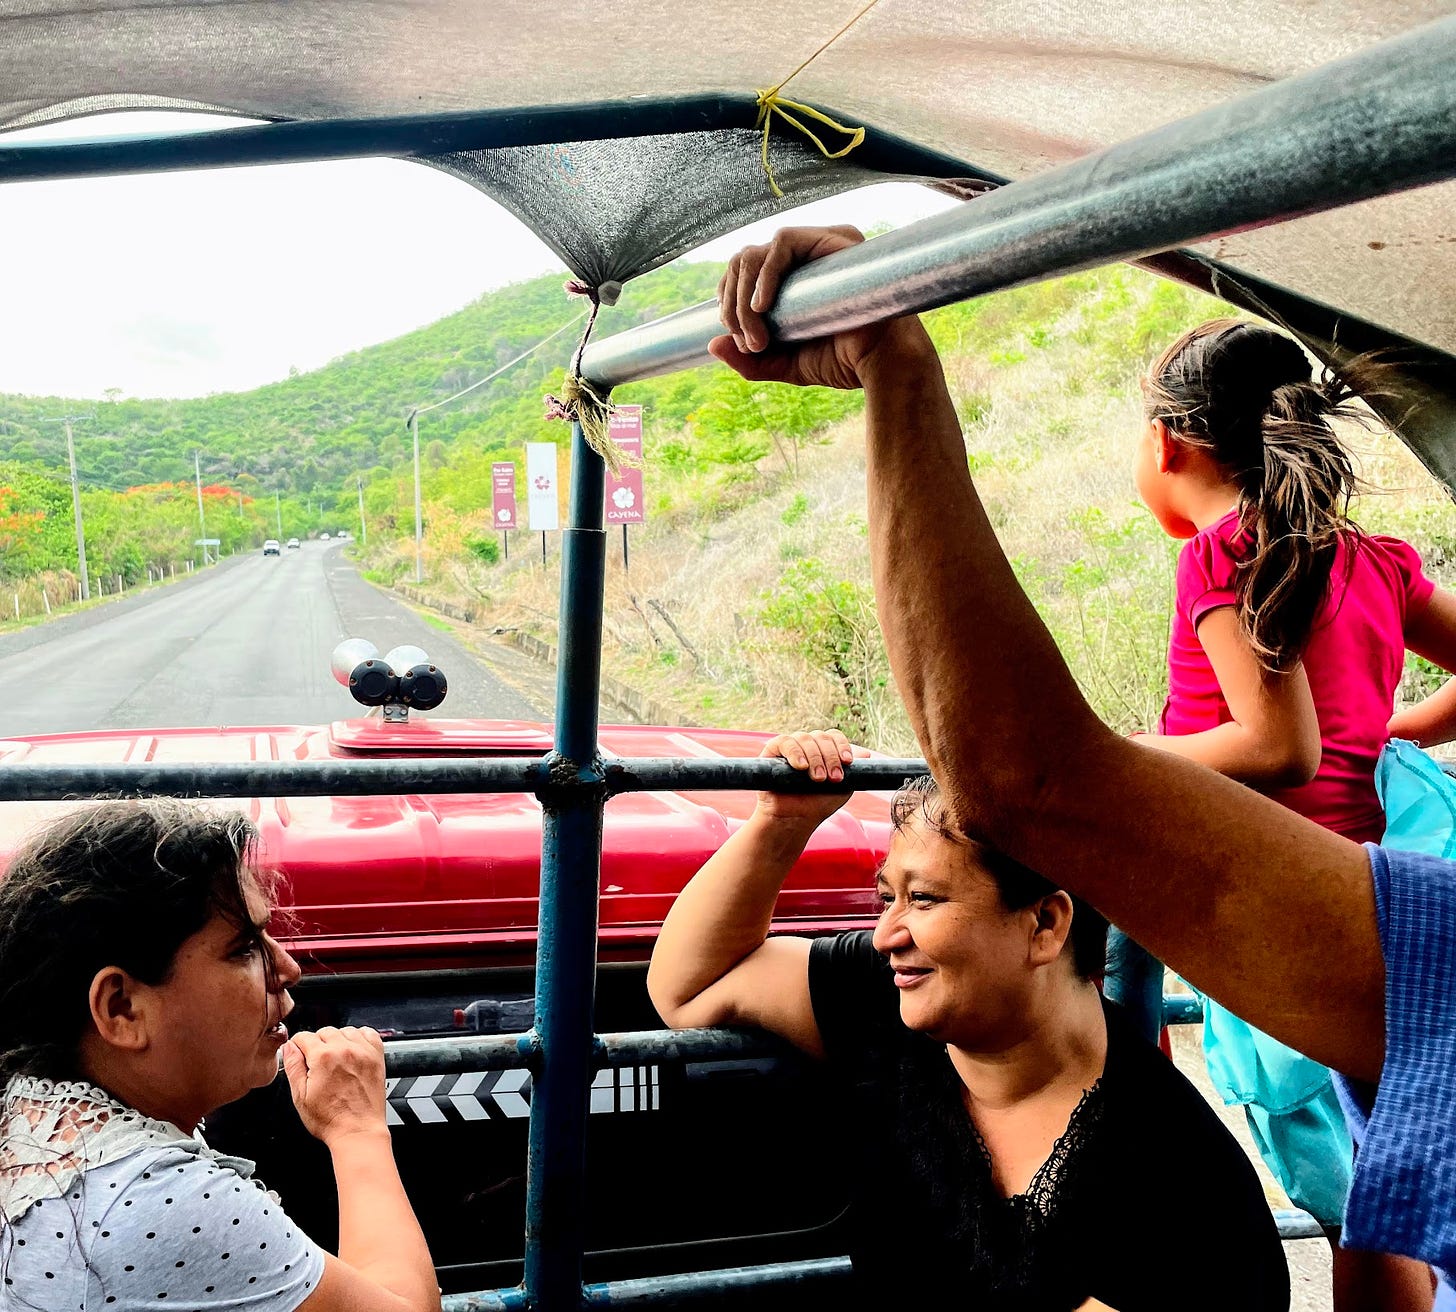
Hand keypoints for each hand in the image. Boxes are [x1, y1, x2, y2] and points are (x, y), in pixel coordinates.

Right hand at [281, 1025, 388, 1148]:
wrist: (358, 1131)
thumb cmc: (331, 1119)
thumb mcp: (300, 1097)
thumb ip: (293, 1067)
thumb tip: (289, 1048)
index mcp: (323, 1057)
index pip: (304, 1036)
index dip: (297, 1047)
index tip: (299, 1055)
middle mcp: (344, 1049)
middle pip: (324, 1031)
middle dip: (316, 1044)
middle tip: (316, 1063)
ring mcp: (363, 1051)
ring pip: (345, 1030)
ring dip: (337, 1040)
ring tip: (334, 1060)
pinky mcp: (376, 1056)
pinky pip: (368, 1033)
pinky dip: (359, 1038)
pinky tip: (353, 1051)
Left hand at [710, 226, 932, 389]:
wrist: (883, 366)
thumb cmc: (843, 362)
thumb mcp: (785, 364)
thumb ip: (750, 359)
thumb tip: (712, 345)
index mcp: (793, 279)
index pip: (743, 273)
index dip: (728, 302)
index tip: (741, 342)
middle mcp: (804, 257)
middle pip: (743, 261)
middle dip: (732, 305)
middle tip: (750, 343)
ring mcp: (818, 244)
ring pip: (756, 253)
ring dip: (744, 298)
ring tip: (758, 335)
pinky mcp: (832, 239)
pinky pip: (782, 242)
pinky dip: (765, 274)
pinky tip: (762, 306)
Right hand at [757, 729, 859, 824]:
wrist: (794, 820)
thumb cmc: (817, 804)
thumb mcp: (842, 788)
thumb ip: (853, 771)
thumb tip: (866, 754)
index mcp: (824, 750)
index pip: (834, 736)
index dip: (842, 746)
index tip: (847, 762)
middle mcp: (807, 746)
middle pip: (821, 736)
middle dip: (830, 757)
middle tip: (832, 779)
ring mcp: (790, 748)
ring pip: (805, 738)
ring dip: (815, 757)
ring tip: (818, 779)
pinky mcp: (772, 752)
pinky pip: (784, 742)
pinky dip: (795, 752)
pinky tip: (801, 766)